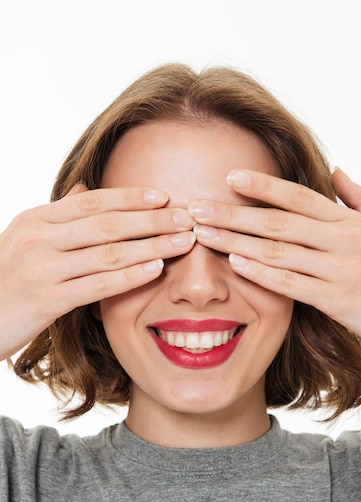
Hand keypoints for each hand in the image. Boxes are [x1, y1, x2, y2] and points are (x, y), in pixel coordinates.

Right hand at [0, 184, 194, 359]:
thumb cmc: (6, 279)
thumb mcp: (26, 239)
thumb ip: (59, 216)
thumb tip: (84, 187)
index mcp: (36, 220)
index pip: (92, 202)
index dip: (130, 197)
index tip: (164, 196)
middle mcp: (39, 239)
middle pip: (107, 223)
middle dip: (152, 220)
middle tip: (186, 217)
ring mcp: (42, 268)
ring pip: (108, 252)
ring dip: (151, 245)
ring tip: (182, 242)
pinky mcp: (47, 300)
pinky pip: (98, 284)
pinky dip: (130, 276)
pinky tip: (155, 268)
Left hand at [190, 168, 360, 363]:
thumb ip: (360, 199)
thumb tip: (336, 170)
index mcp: (349, 222)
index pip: (299, 196)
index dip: (263, 186)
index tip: (229, 177)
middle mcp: (343, 241)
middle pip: (279, 222)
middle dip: (234, 213)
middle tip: (197, 208)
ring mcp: (340, 270)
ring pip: (279, 251)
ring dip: (237, 241)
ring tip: (204, 235)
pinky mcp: (338, 301)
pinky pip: (292, 283)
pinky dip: (262, 273)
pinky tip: (235, 264)